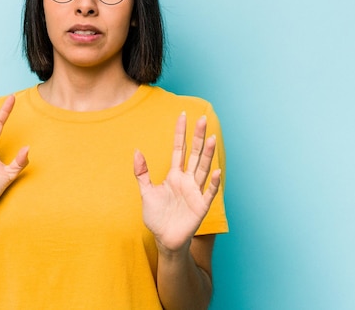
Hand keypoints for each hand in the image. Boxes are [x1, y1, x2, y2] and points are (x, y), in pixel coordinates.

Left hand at [134, 113, 220, 253]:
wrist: (164, 239)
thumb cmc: (156, 216)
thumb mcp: (146, 192)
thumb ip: (142, 172)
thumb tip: (136, 150)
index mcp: (174, 175)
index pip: (178, 149)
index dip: (180, 133)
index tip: (183, 115)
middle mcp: (187, 180)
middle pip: (194, 154)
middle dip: (198, 137)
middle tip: (203, 118)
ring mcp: (195, 191)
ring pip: (203, 169)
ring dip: (208, 154)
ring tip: (212, 138)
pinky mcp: (201, 206)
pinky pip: (208, 192)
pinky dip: (214, 183)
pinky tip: (217, 171)